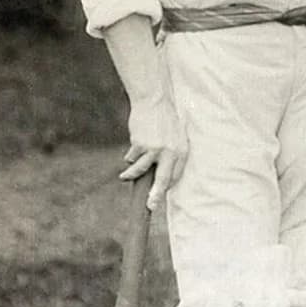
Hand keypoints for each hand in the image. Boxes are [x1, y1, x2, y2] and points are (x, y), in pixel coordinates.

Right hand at [119, 95, 187, 210]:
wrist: (154, 100)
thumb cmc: (164, 120)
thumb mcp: (174, 137)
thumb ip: (170, 155)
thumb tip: (160, 178)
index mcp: (181, 151)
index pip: (175, 176)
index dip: (166, 186)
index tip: (158, 196)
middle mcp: (170, 152)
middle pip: (163, 180)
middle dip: (155, 195)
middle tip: (150, 206)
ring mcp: (155, 149)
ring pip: (140, 170)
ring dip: (130, 175)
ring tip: (124, 177)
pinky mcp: (141, 145)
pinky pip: (132, 157)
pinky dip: (130, 155)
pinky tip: (133, 145)